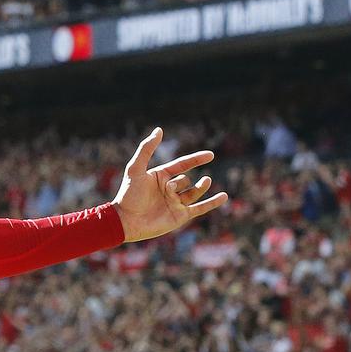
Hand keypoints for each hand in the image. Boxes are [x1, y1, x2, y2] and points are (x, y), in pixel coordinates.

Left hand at [112, 127, 227, 242]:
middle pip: (186, 180)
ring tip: (206, 181)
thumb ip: (146, 149)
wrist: (126, 221)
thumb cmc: (128, 194)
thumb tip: (159, 130)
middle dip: (181, 182)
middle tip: (169, 190)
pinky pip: (200, 208)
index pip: (183, 164)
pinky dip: (212, 203)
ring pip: (194, 192)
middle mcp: (170, 189)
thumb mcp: (136, 168)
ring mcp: (176, 203)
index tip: (211, 155)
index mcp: (161, 176)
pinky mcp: (180, 216)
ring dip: (201, 186)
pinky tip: (224, 196)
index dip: (197, 159)